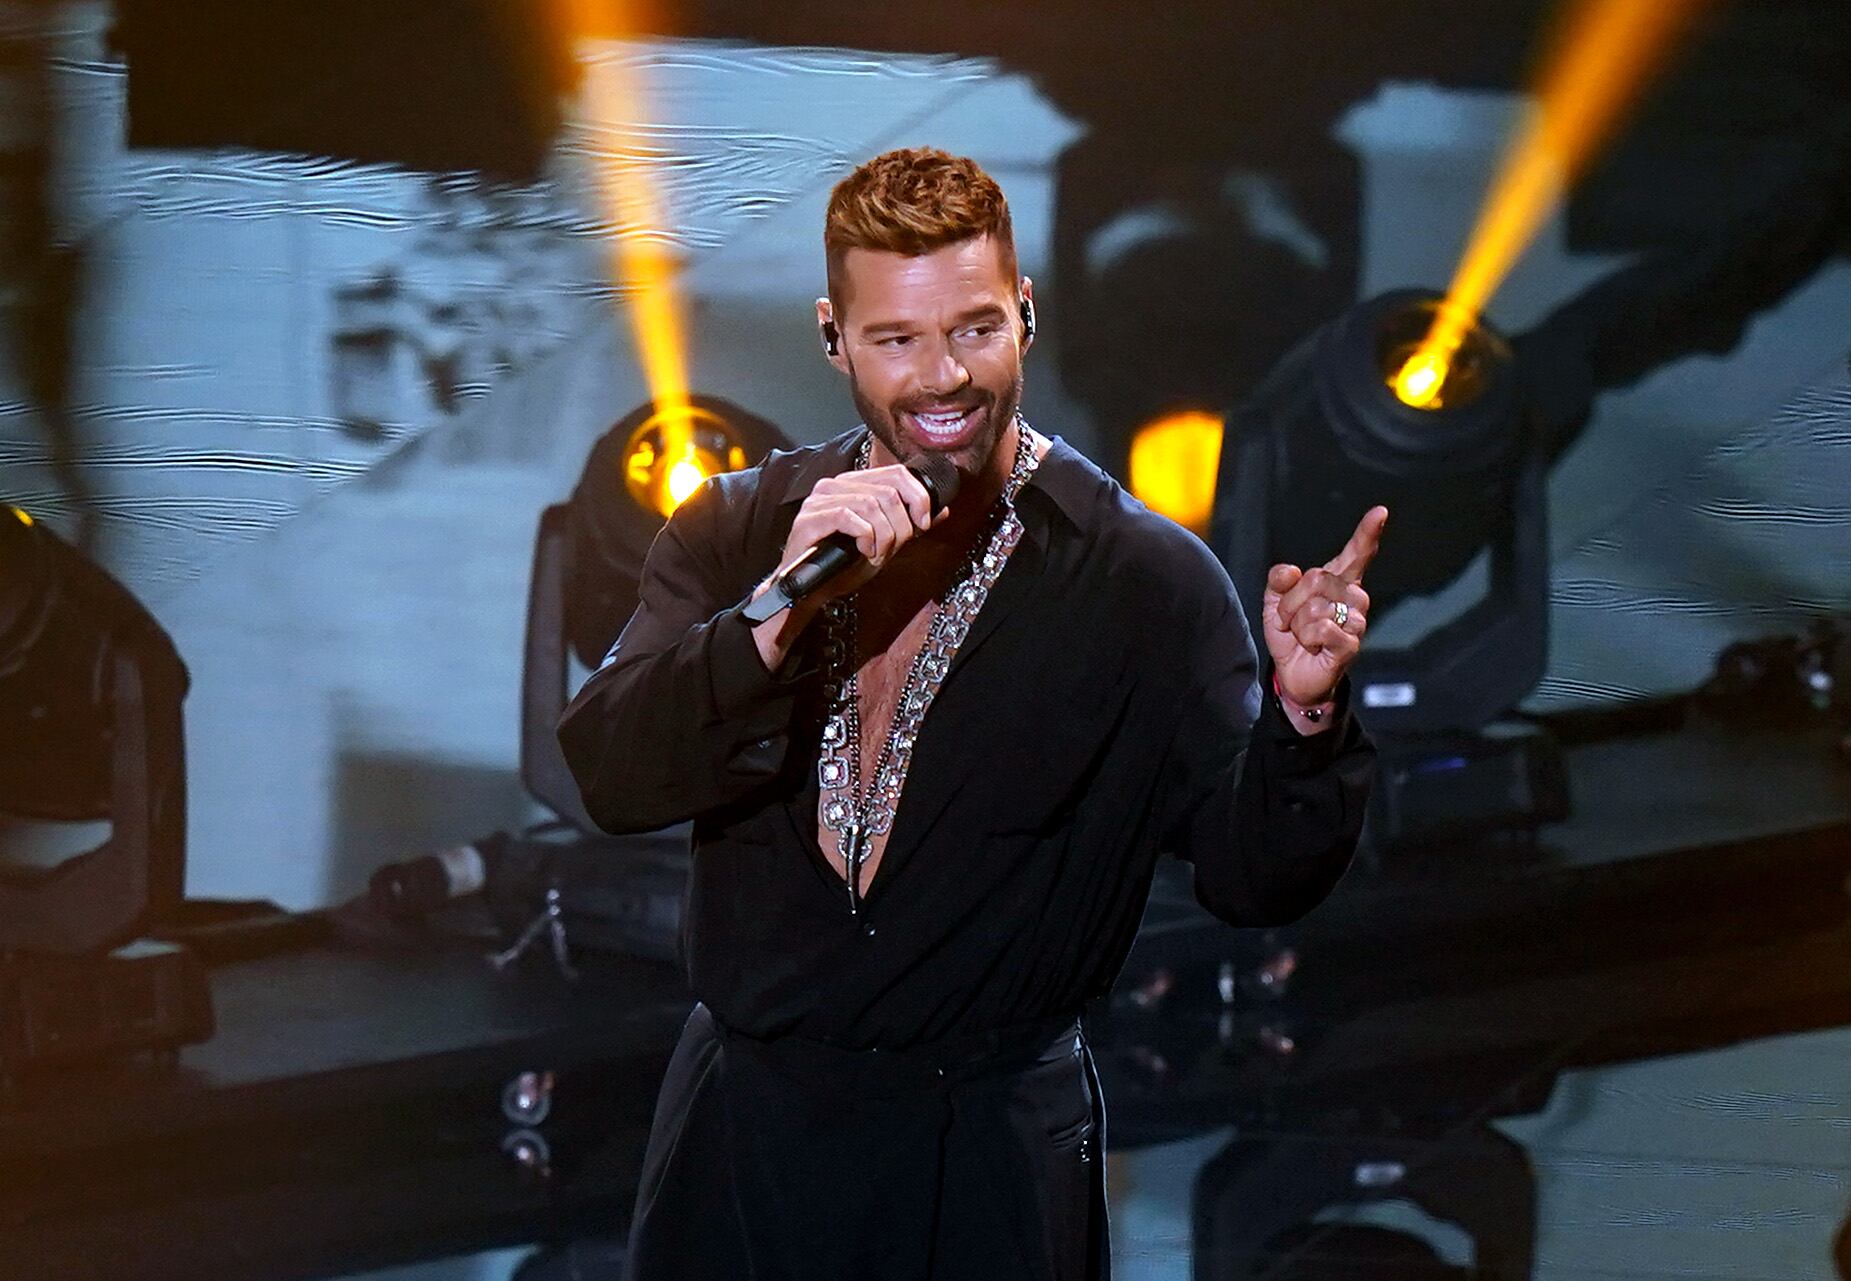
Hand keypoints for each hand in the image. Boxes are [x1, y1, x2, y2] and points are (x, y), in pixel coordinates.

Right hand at [750, 464, 941, 669]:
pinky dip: (865, 537)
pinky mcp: (809, 519)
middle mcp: (834, 485)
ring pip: (872, 504)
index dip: (918, 496)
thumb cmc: (843, 566)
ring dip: (884, 536)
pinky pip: (850, 517)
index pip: (896, 473)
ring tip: (876, 555)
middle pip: (888, 491)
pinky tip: (863, 552)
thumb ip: (909, 524)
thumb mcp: (886, 543)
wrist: (811, 592)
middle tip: (893, 549)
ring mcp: (819, 500)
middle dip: (901, 526)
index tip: (924, 523)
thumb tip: (942, 510)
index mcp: (853, 484)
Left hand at [1263, 506, 1387, 708]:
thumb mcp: (1275, 604)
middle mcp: (1352, 598)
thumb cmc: (1291, 636)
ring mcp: (1356, 621)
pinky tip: (1312, 647)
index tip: (1380, 512)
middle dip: (1291, 601)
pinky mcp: (1352, 644)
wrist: (1293, 675)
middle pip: (1317, 578)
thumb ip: (1279, 581)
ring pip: (1317, 606)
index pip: (1356, 554)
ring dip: (1297, 622)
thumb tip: (1290, 571)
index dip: (1367, 533)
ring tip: (1302, 635)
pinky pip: (1321, 628)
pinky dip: (1306, 637)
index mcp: (1337, 582)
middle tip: (1290, 620)